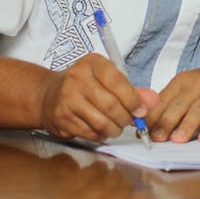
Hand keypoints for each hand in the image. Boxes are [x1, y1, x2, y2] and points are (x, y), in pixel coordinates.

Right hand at [38, 53, 158, 141]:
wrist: (47, 95)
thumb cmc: (83, 86)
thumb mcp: (105, 79)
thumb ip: (130, 89)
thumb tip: (152, 101)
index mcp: (92, 63)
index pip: (118, 82)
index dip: (133, 99)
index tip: (141, 111)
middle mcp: (77, 78)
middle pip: (110, 105)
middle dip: (125, 118)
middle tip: (129, 122)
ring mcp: (66, 98)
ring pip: (101, 122)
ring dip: (114, 129)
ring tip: (116, 127)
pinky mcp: (61, 117)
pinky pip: (90, 132)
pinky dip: (101, 135)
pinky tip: (101, 130)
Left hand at [146, 59, 199, 142]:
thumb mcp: (192, 89)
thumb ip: (173, 104)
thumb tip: (149, 126)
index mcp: (183, 81)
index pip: (163, 99)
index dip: (152, 116)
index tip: (141, 131)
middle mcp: (198, 83)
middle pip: (179, 104)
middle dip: (166, 122)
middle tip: (156, 139)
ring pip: (198, 109)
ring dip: (187, 125)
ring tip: (178, 140)